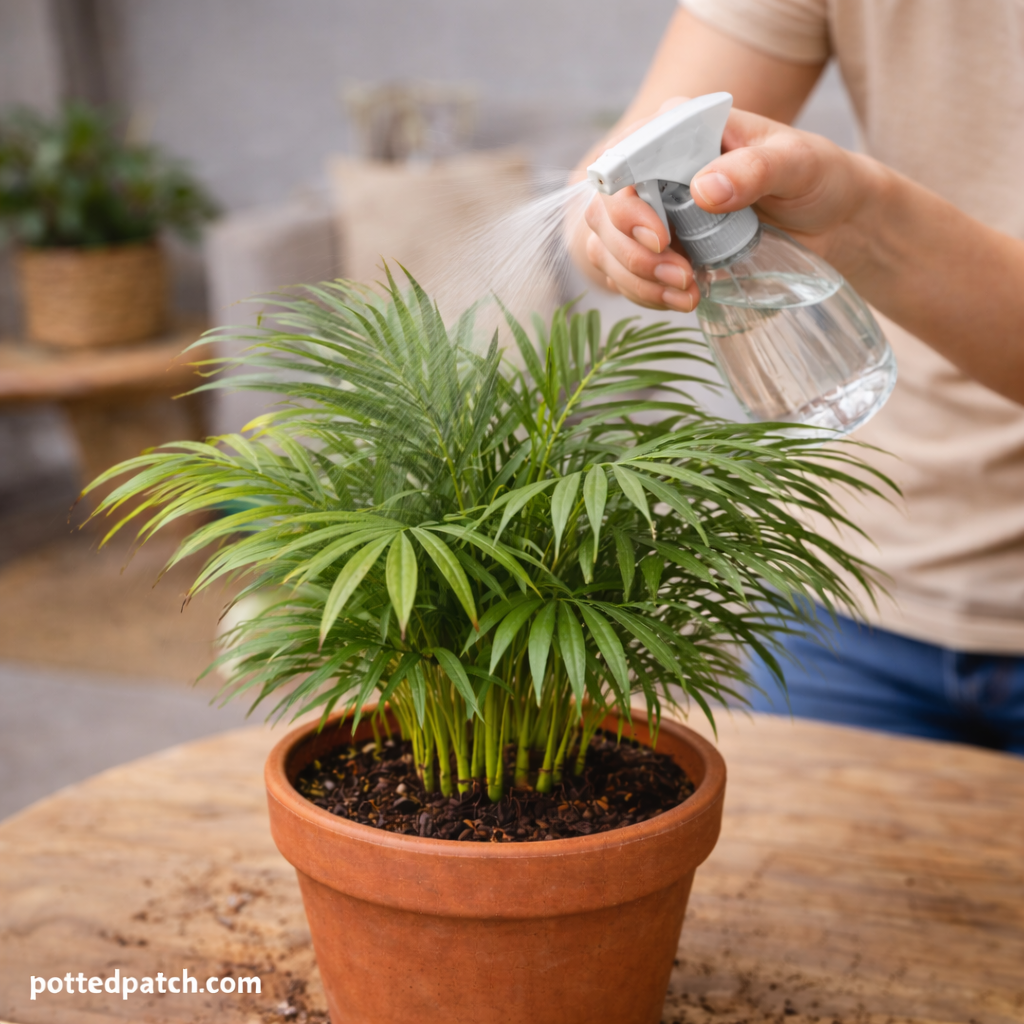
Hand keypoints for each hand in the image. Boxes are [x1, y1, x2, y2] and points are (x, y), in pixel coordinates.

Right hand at [575, 102, 882, 307]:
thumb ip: (754, 169)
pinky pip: (625, 276)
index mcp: (681, 131)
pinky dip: (645, 295)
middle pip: (604, 212)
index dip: (625, 203)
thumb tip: (703, 189)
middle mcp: (655, 170)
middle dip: (630, 253)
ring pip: (606, 249)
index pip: (624, 160)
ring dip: (636, 280)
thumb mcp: (796, 162)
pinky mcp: (658, 251)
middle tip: (680, 275)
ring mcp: (652, 213)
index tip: (658, 237)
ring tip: (687, 293)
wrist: (832, 220)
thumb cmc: (815, 177)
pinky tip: (683, 300)